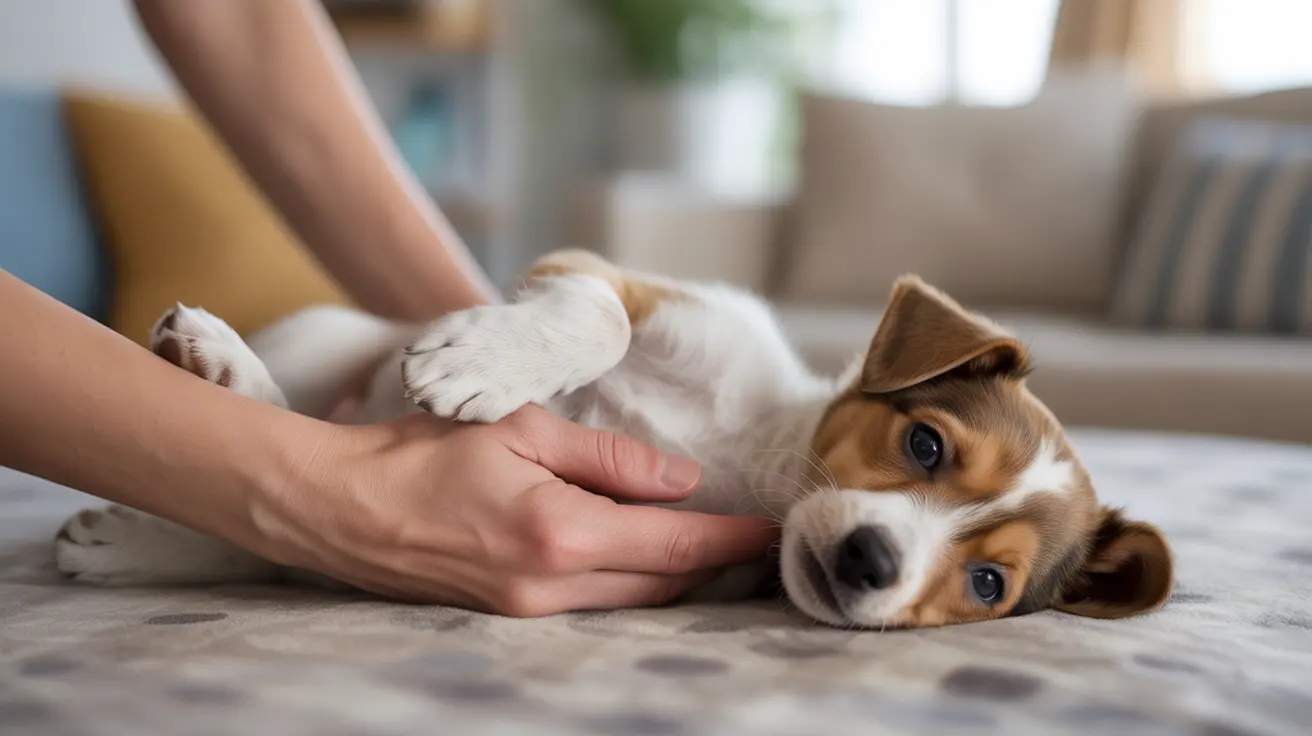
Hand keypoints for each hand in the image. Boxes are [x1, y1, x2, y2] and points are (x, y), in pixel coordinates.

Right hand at [252, 406, 778, 615]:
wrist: (342, 508)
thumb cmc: (424, 455)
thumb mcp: (523, 430)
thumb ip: (609, 457)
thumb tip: (680, 478)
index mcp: (563, 533)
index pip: (677, 545)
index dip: (732, 538)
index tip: (771, 530)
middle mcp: (554, 587)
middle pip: (664, 582)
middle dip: (711, 558)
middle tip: (746, 529)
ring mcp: (531, 611)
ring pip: (632, 598)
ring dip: (673, 571)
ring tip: (704, 538)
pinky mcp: (511, 616)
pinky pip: (594, 602)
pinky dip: (629, 578)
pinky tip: (637, 550)